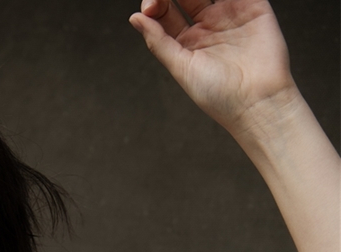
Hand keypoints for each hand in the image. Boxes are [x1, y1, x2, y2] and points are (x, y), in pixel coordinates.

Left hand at [129, 0, 296, 132]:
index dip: (154, 3)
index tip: (152, 5)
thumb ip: (158, 41)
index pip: (165, 13)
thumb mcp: (181, 68)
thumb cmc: (219, 95)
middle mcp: (207, 26)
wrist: (257, 101)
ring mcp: (229, 14)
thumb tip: (135, 19)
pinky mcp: (253, 6)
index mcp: (186, 43)